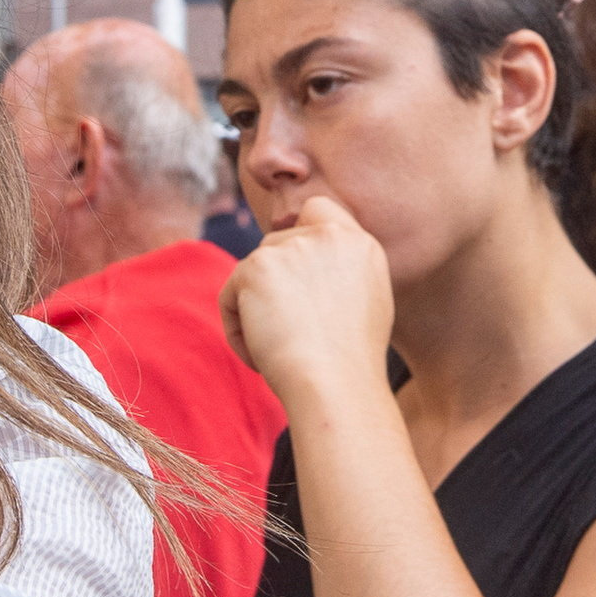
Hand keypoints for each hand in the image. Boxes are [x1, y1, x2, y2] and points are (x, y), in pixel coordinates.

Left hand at [219, 196, 394, 404]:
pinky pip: (231, 296)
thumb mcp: (364, 303)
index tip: (295, 278)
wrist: (335, 385)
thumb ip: (339, 273)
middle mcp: (328, 236)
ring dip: (255, 310)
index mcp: (359, 244)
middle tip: (287, 334)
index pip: (318, 210)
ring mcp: (291, 247)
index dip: (299, 238)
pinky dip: (238, 330)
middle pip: (276, 245)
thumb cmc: (350, 363)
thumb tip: (300, 272)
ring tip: (277, 352)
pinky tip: (260, 357)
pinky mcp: (256, 266)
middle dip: (272, 285)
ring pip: (252, 273)